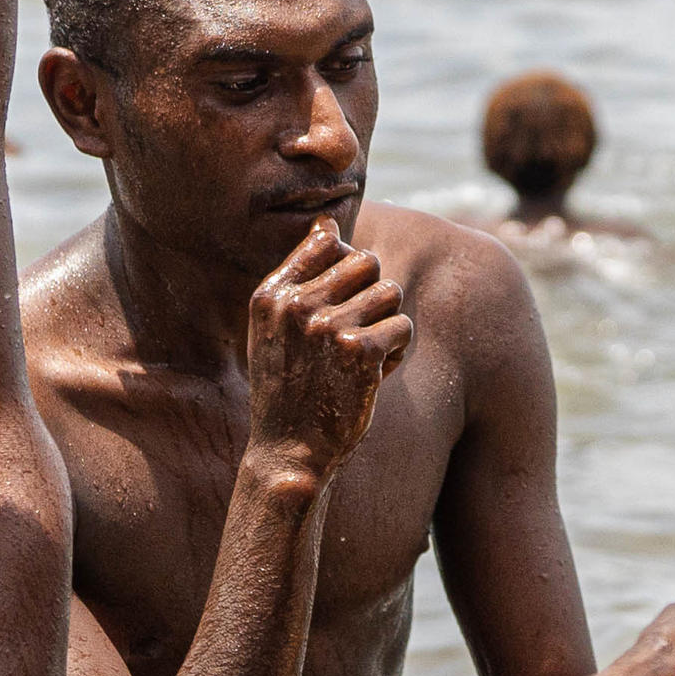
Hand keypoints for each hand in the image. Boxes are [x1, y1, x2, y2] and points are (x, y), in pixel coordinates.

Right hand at [244, 224, 408, 479]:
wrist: (289, 452)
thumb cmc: (288, 387)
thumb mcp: (274, 328)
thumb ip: (299, 276)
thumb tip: (326, 223)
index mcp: (271, 294)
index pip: (326, 240)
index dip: (345, 267)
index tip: (340, 300)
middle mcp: (296, 305)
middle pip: (366, 260)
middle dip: (372, 293)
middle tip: (357, 329)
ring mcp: (327, 327)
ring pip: (390, 292)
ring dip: (386, 323)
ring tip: (362, 354)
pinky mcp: (359, 352)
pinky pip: (402, 327)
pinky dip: (395, 352)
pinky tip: (372, 375)